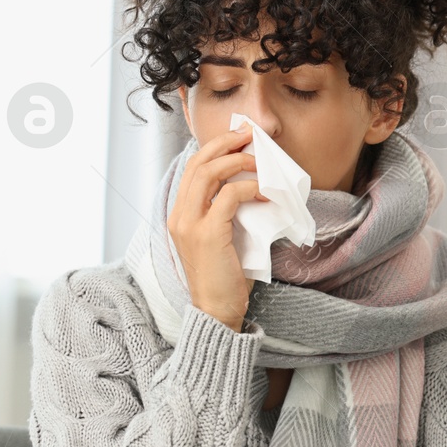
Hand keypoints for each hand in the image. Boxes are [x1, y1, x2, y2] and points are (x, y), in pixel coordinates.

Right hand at [167, 125, 269, 331]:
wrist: (216, 310)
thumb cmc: (224, 278)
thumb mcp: (222, 238)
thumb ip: (226, 214)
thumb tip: (253, 186)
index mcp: (179, 215)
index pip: (192, 169)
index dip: (214, 148)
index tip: (237, 138)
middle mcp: (179, 216)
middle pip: (198, 164)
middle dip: (224, 144)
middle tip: (248, 135)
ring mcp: (190, 224)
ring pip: (209, 174)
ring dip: (237, 161)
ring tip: (259, 160)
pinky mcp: (208, 233)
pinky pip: (230, 197)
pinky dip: (251, 189)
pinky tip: (266, 194)